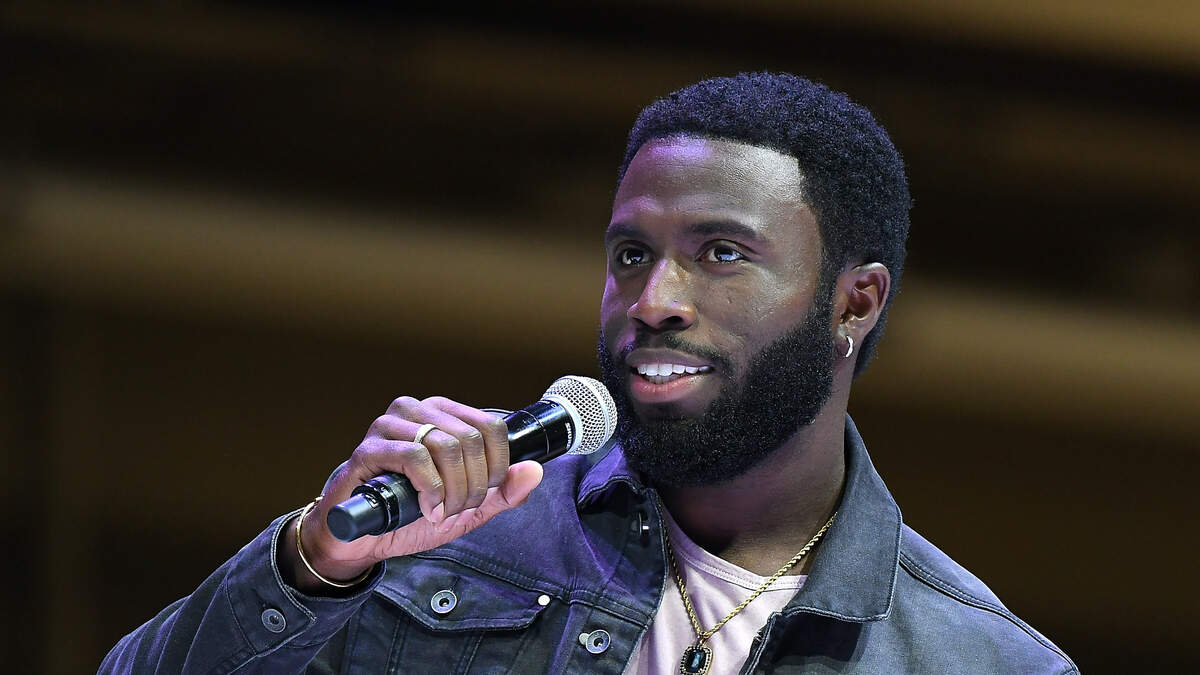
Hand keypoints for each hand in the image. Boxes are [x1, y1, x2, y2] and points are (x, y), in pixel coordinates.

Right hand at [280, 395, 542, 593]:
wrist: (360, 539)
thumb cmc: (410, 515)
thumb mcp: (468, 508)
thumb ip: (503, 492)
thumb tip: (535, 470)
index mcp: (443, 414)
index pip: (491, 425)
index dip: (498, 465)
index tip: (487, 493)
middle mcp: (417, 410)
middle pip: (470, 439)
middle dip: (474, 484)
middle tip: (460, 508)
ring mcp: (389, 426)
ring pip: (445, 445)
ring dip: (453, 490)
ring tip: (442, 511)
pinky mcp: (368, 449)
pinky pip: (414, 457)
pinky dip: (430, 489)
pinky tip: (426, 510)